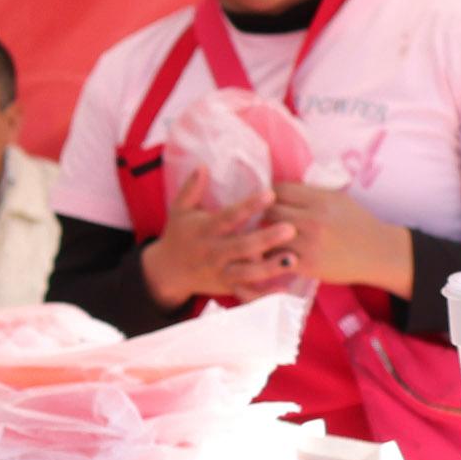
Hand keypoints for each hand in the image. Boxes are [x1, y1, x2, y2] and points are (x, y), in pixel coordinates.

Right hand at [140, 170, 295, 308]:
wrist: (167, 272)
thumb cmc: (179, 236)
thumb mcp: (179, 210)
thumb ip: (191, 189)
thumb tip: (202, 166)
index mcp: (204, 231)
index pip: (228, 217)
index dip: (249, 206)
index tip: (270, 194)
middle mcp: (213, 252)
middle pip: (242, 247)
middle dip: (266, 239)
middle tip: (291, 228)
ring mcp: (221, 272)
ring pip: (247, 273)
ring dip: (270, 267)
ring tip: (293, 258)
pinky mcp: (228, 287)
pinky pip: (248, 293)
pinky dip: (266, 294)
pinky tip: (285, 289)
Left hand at [263, 182, 413, 297]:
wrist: (379, 253)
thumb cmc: (357, 223)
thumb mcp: (338, 199)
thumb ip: (310, 194)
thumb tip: (278, 188)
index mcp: (321, 200)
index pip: (280, 190)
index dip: (271, 194)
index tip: (270, 201)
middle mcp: (313, 220)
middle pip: (270, 210)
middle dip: (265, 214)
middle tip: (264, 219)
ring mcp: (309, 244)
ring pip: (268, 235)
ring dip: (263, 236)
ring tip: (263, 237)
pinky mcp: (307, 265)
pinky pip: (275, 258)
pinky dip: (270, 256)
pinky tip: (272, 255)